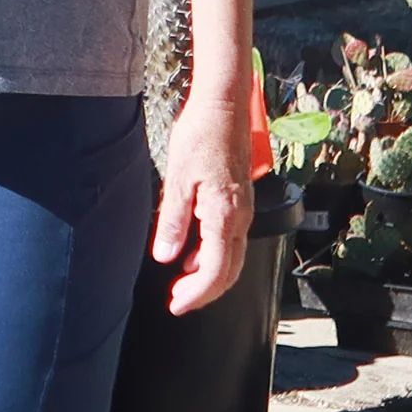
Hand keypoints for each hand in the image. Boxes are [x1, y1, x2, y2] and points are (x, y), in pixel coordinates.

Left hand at [152, 92, 252, 315]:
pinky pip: (230, 240)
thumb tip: (167, 257)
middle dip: (204, 292)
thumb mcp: (177, 179)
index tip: (176, 306)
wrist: (224, 106)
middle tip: (177, 301)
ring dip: (208, 275)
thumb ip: (173, 221)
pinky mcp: (240, 201)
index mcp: (225, 216)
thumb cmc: (200, 136)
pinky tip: (191, 253)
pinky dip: (213, 255)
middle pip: (229, 271)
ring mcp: (244, 210)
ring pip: (232, 257)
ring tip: (180, 283)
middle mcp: (241, 218)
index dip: (196, 294)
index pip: (215, 272)